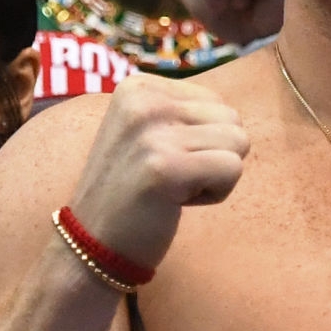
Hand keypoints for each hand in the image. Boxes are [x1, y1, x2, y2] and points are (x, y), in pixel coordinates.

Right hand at [65, 74, 248, 271]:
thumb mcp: (148, 133)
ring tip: (173, 187)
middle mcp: (142, 100)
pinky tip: (177, 201)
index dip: (202, 139)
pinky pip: (233, 168)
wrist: (92, 244)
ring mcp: (150, 132)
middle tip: (170, 177)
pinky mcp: (164, 167)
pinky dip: (216, 193)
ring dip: (214, 174)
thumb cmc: (133, 191)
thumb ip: (185, 112)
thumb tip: (236, 109)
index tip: (163, 159)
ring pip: (239, 142)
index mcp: (138, 86)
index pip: (217, 102)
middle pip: (232, 119)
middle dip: (213, 155)